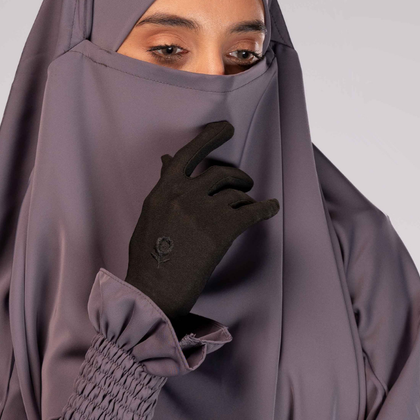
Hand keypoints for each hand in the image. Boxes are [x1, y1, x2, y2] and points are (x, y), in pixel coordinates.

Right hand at [125, 121, 279, 320]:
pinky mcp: (221, 230)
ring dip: (247, 199)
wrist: (155, 290)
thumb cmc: (149, 260)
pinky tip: (271, 208)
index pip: (189, 154)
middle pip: (220, 174)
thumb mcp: (149, 218)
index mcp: (163, 191)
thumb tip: (168, 160)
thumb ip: (162, 188)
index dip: (210, 138)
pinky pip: (251, 212)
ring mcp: (203, 212)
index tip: (226, 128)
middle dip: (237, 177)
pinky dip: (264, 209)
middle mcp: (183, 195)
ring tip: (251, 204)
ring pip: (236, 195)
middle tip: (245, 184)